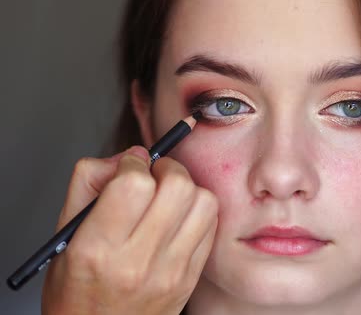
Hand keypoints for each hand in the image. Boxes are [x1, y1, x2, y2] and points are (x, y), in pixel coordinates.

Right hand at [42, 146, 217, 314]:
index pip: (134, 183)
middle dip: (165, 168)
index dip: (132, 163)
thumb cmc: (76, 289)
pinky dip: (198, 211)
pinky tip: (178, 218)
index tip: (128, 168)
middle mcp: (138, 261)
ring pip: (204, 201)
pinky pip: (212, 225)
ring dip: (187, 189)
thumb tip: (131, 155)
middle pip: (178, 186)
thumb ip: (90, 183)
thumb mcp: (65, 234)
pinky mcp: (191, 277)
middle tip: (152, 176)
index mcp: (98, 248)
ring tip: (168, 197)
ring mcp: (171, 271)